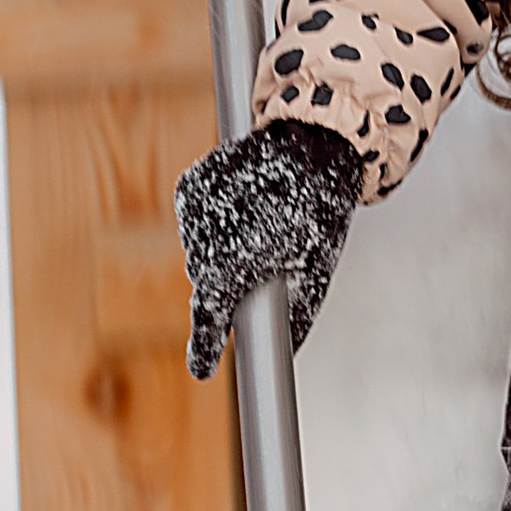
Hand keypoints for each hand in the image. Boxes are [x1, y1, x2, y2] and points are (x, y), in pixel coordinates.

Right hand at [175, 119, 366, 382]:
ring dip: (220, 252)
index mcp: (235, 263)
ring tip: (260, 230)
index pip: (210, 316)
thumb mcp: (317, 270)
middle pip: (205, 283)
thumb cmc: (321, 207)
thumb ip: (297, 317)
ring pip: (198, 252)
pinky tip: (243, 210)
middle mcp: (205, 237)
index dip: (206, 346)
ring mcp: (192, 208)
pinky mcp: (189, 186)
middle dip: (226, 287)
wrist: (313, 142)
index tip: (203, 369)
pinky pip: (194, 221)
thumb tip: (284, 354)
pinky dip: (213, 224)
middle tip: (261, 267)